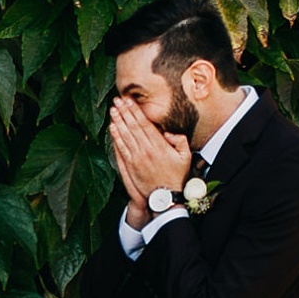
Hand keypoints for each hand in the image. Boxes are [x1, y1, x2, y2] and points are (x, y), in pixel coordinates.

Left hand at [108, 98, 191, 222]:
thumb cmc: (176, 176)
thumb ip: (180, 140)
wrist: (165, 197)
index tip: (129, 100)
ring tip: (113, 109)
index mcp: (159, 145)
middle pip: (132, 126)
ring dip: (118, 121)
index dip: (135, 111)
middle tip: (117, 100)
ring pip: (125, 135)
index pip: (144, 124)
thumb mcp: (186, 157)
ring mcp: (136, 158)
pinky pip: (121, 148)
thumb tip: (169, 132)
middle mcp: (146, 150)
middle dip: (124, 112)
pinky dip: (116, 137)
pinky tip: (112, 127)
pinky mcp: (130, 166)